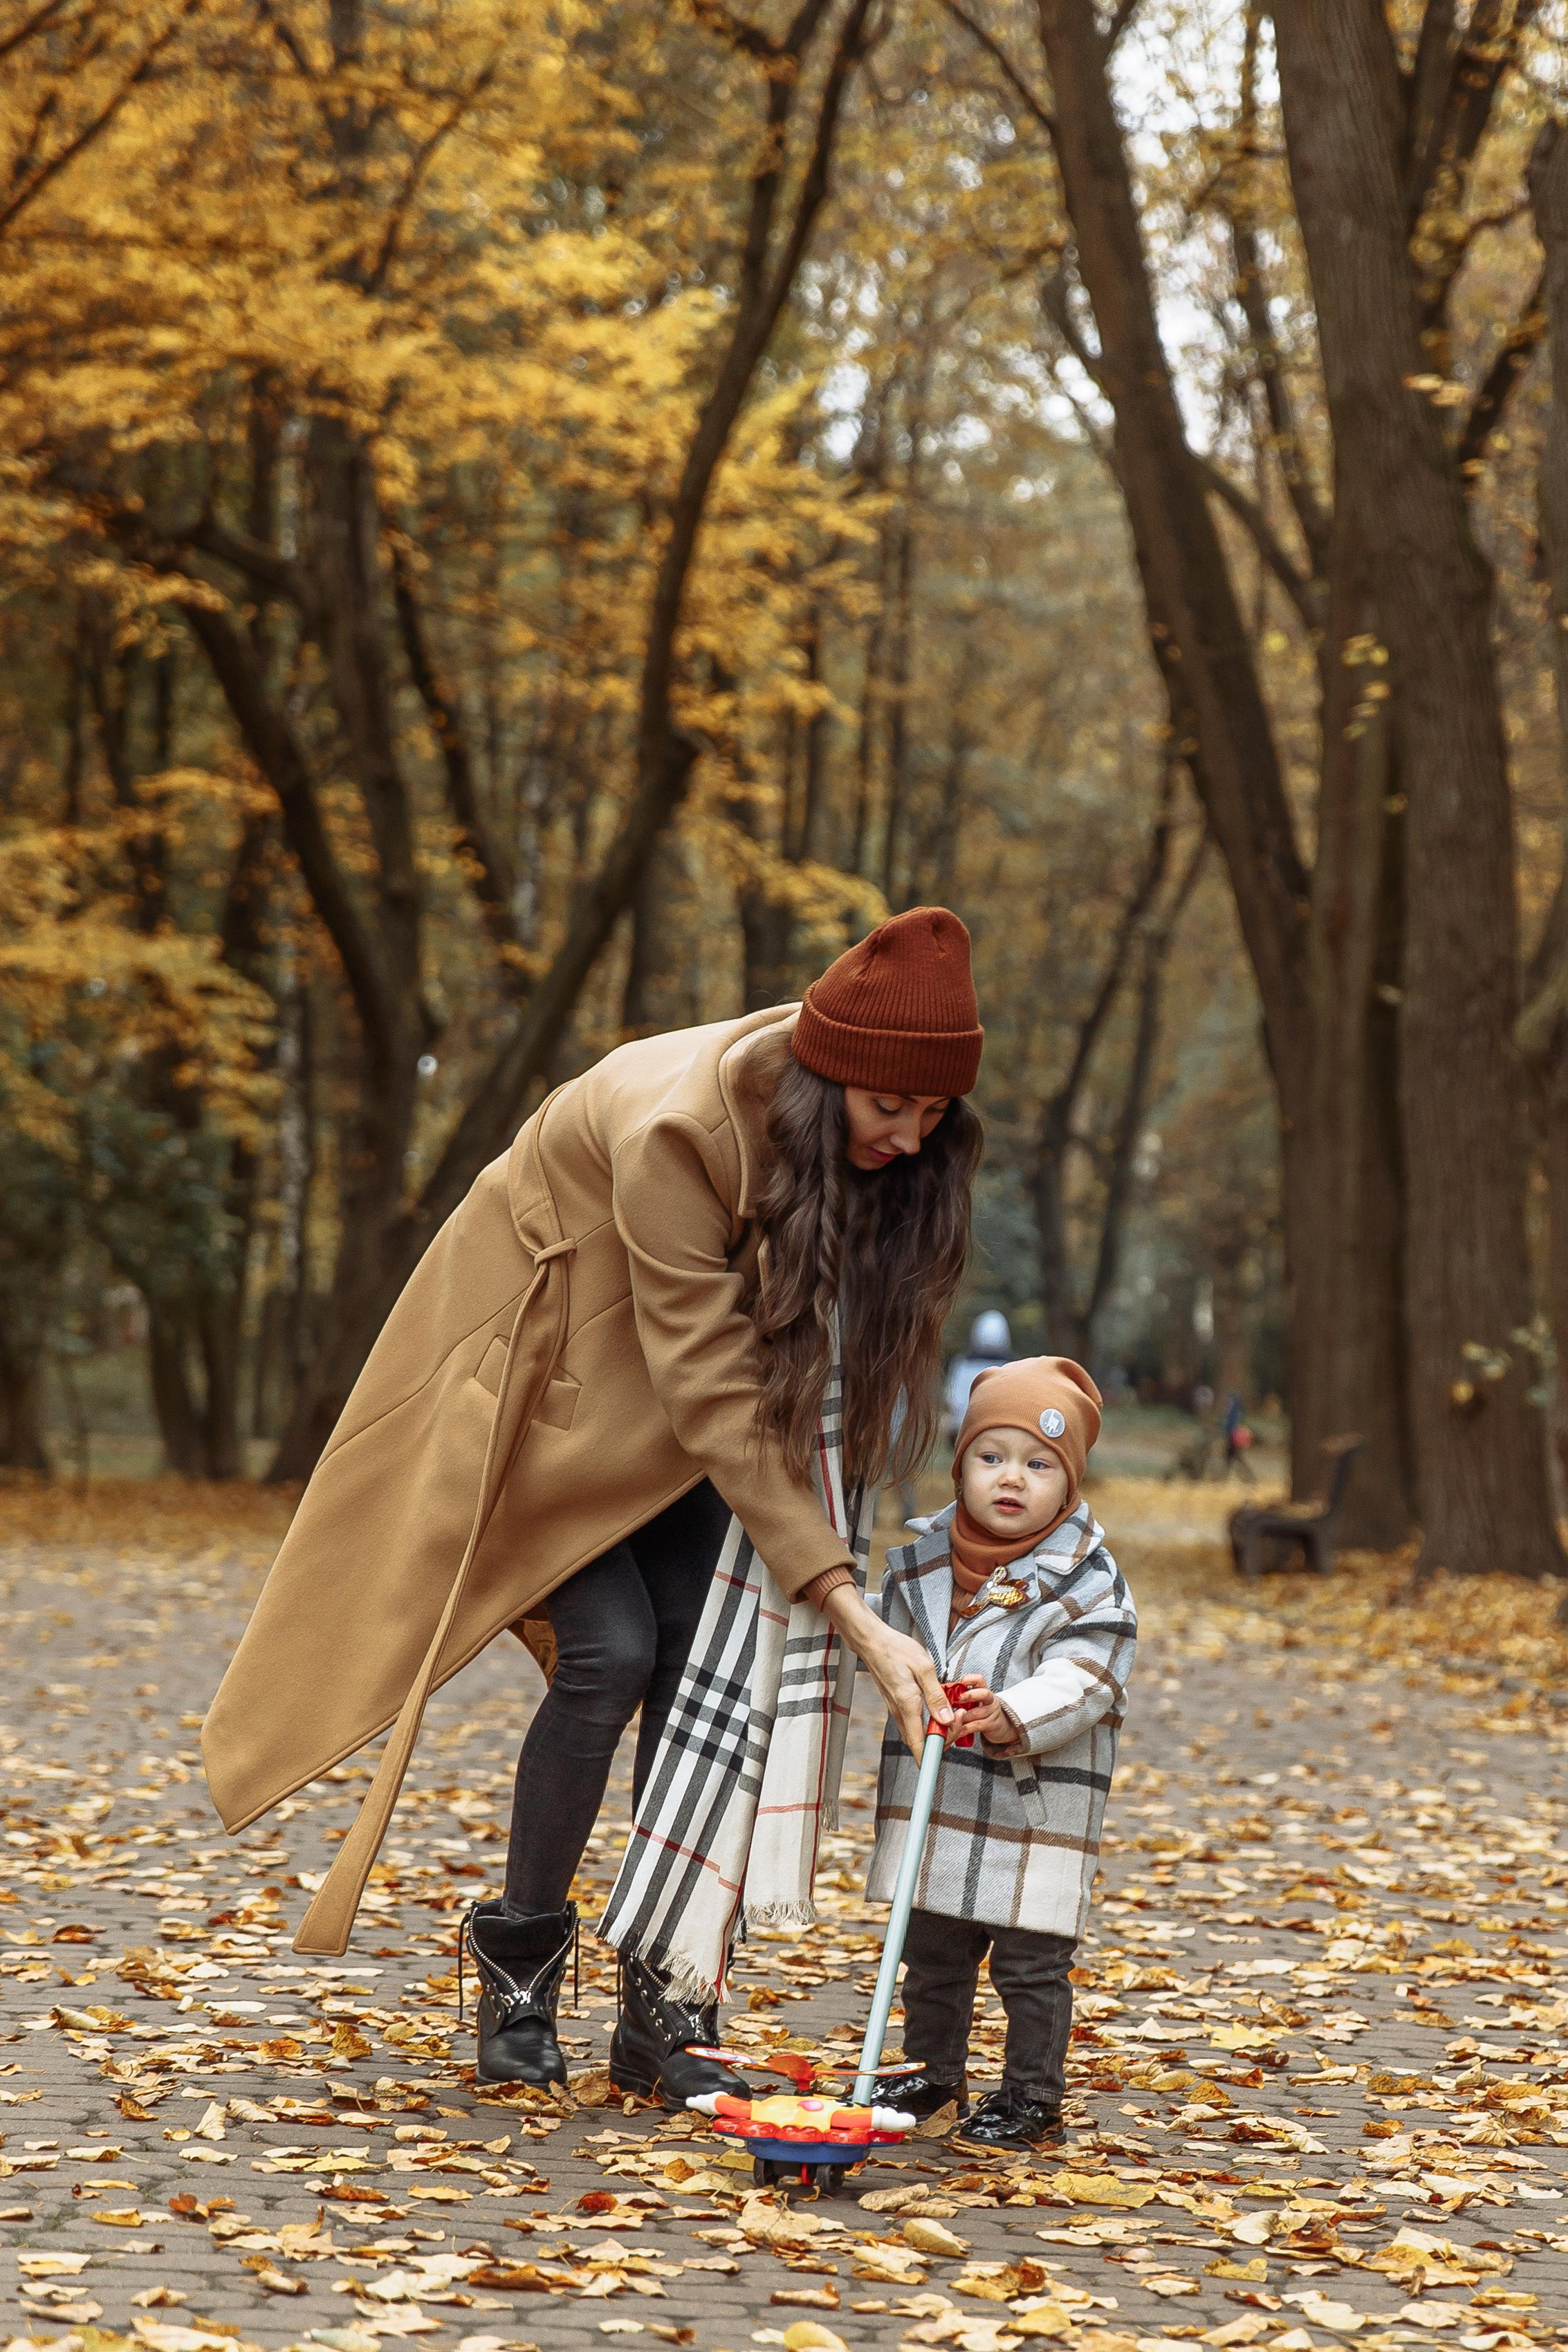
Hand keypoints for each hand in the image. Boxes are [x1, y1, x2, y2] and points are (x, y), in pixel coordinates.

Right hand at [820, 1588, 951, 1756]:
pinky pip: (913, 1722)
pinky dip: (927, 1721)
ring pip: (916, 1732)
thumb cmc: (896, 1650)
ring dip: (935, 1730)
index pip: (918, 1745)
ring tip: (952, 1712)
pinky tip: (937, 1707)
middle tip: (958, 1719)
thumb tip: (947, 1720)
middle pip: (920, 1742)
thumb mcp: (924, 1668)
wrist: (873, 1641)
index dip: (930, 1759)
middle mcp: (899, 1712)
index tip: (945, 1755)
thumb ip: (936, 1696)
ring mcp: (896, 1709)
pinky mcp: (896, 1703)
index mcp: (907, 1705)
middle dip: (942, 1739)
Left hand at [953, 1672, 1016, 1747]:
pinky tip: (957, 1731)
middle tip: (957, 1699)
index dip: (970, 1679)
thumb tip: (941, 1697)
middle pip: (983, 1693)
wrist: (1001, 1727)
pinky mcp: (991, 1724)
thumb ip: (962, 1698)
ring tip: (952, 1719)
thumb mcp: (974, 1702)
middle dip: (969, 1695)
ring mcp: (991, 1712)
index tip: (961, 1681)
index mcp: (983, 1691)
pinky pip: (975, 1725)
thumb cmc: (983, 1713)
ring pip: (976, 1712)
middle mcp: (989, 1700)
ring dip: (962, 1716)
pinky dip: (964, 1728)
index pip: (979, 1680)